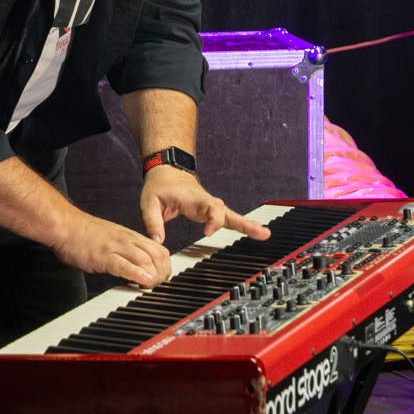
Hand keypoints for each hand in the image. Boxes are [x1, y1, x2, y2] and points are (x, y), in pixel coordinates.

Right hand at [48, 208, 173, 288]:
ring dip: (153, 276)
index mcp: (130, 236)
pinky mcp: (103, 256)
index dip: (165, 266)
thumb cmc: (82, 233)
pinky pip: (124, 265)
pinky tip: (143, 282)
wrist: (64, 224)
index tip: (161, 278)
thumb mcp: (111, 239)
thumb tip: (134, 270)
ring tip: (151, 287)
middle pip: (158, 255)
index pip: (159, 250)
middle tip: (158, 286)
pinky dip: (137, 274)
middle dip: (163, 273)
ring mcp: (115, 247)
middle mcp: (127, 240)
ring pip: (145, 260)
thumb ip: (124, 252)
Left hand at [139, 166, 271, 243]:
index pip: (210, 208)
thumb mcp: (148, 202)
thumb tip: (158, 241)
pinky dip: (243, 225)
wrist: (166, 171)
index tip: (208, 232)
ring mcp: (211, 206)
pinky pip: (229, 218)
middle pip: (227, 212)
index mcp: (192, 198)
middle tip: (259, 232)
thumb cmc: (159, 186)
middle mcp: (206, 201)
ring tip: (264, 234)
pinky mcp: (211, 211)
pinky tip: (257, 232)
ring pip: (231, 215)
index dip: (213, 220)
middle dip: (242, 223)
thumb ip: (152, 222)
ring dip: (247, 224)